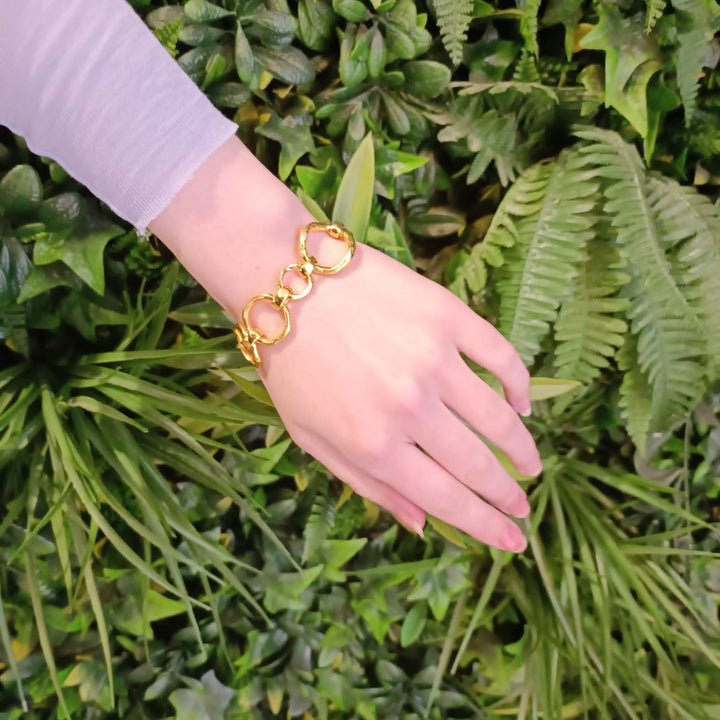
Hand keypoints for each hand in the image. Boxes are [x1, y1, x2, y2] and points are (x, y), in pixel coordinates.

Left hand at [259, 241, 540, 551]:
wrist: (284, 284)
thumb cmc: (292, 367)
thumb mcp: (312, 439)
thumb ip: (368, 484)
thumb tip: (419, 525)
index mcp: (372, 445)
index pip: (445, 499)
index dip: (483, 525)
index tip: (510, 541)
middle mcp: (408, 408)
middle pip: (477, 465)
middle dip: (507, 495)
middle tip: (523, 509)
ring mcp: (433, 359)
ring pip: (498, 417)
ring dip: (522, 447)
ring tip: (532, 464)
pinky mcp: (447, 317)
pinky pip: (501, 357)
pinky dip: (519, 385)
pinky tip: (522, 403)